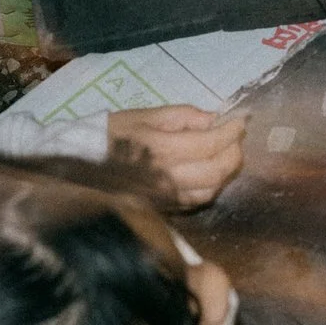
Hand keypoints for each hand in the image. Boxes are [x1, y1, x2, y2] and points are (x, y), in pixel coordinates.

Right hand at [110, 105, 247, 207]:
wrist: (84, 163)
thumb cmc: (115, 133)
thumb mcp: (147, 115)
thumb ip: (185, 115)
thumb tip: (215, 119)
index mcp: (162, 149)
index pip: (211, 143)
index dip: (232, 131)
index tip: (241, 120)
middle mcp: (167, 178)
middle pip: (217, 170)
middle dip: (234, 152)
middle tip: (235, 137)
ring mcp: (166, 198)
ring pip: (212, 190)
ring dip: (225, 171)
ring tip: (224, 152)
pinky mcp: (164, 209)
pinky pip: (197, 201)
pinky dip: (211, 186)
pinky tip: (208, 171)